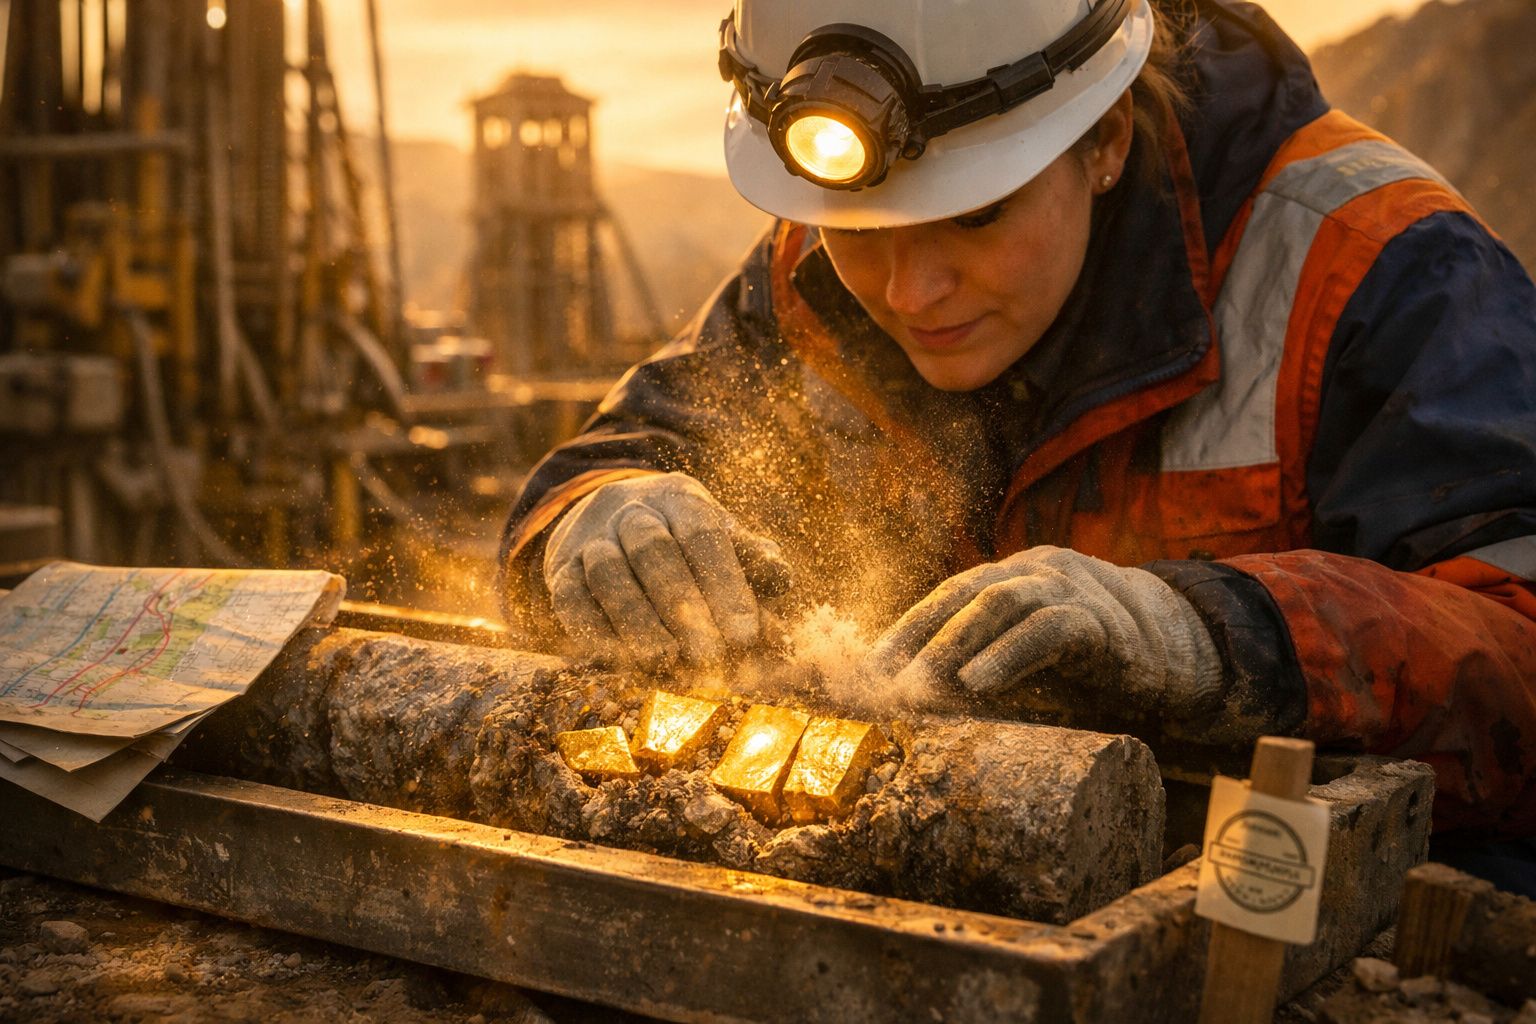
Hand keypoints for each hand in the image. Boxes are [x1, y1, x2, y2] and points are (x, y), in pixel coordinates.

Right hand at [543, 472, 789, 667]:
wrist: (605, 521)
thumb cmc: (682, 541)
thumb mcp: (722, 539)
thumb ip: (753, 560)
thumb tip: (782, 580)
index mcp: (679, 497)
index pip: (703, 534)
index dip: (726, 585)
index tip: (746, 636)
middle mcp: (630, 509)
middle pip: (653, 550)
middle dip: (683, 607)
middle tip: (709, 657)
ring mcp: (589, 537)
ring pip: (608, 572)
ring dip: (638, 620)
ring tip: (665, 661)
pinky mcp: (559, 570)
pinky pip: (570, 598)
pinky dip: (596, 630)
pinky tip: (623, 660)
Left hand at [863, 546, 1223, 718]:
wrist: (1179, 655)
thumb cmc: (1089, 665)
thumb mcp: (1025, 667)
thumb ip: (979, 676)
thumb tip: (913, 711)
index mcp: (1008, 578)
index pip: (941, 600)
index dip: (899, 634)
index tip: (861, 675)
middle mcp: (1033, 570)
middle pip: (960, 597)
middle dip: (914, 642)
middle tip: (880, 687)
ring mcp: (1069, 586)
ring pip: (998, 603)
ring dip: (952, 646)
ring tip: (918, 688)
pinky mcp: (1102, 618)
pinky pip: (1049, 629)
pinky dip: (1008, 654)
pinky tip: (977, 683)